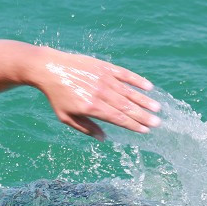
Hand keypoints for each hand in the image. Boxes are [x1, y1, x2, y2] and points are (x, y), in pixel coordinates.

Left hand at [33, 48, 160, 139]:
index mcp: (91, 107)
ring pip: (128, 92)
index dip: (133, 125)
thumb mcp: (66, 117)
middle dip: (143, 116)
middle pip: (126, 107)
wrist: (48, 69)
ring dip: (144, 100)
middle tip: (158, 123)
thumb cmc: (56, 96)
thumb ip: (86, 128)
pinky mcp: (103, 66)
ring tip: (157, 108)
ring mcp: (103, 79)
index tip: (145, 130)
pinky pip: (124, 74)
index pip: (118, 118)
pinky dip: (137, 80)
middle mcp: (100, 93)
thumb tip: (104, 138)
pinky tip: (148, 87)